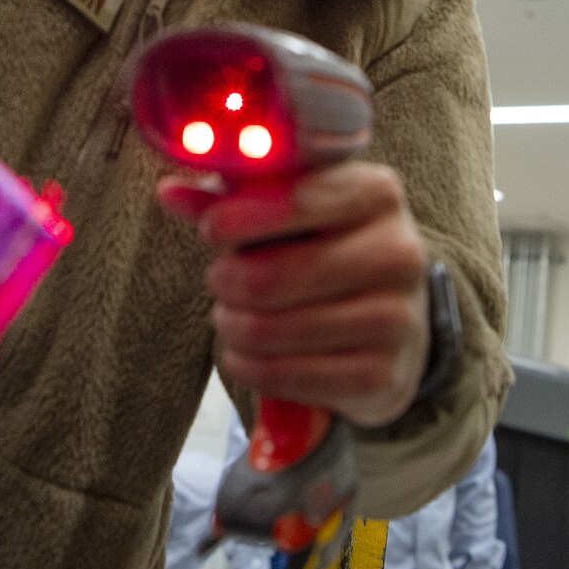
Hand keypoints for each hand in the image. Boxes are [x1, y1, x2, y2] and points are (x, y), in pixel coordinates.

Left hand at [169, 160, 429, 426]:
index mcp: (377, 193)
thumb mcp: (293, 210)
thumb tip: (169, 192)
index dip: (236, 218)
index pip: (294, 200)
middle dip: (225, 282)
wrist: (396, 320)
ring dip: (232, 327)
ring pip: (271, 329)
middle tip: (219, 281)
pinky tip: (244, 355)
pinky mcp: (382, 376)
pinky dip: (248, 367)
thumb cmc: (327, 248)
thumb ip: (233, 197)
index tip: (211, 230)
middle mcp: (399, 253)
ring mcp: (397, 319)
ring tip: (231, 319)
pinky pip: (285, 376)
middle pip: (271, 275)